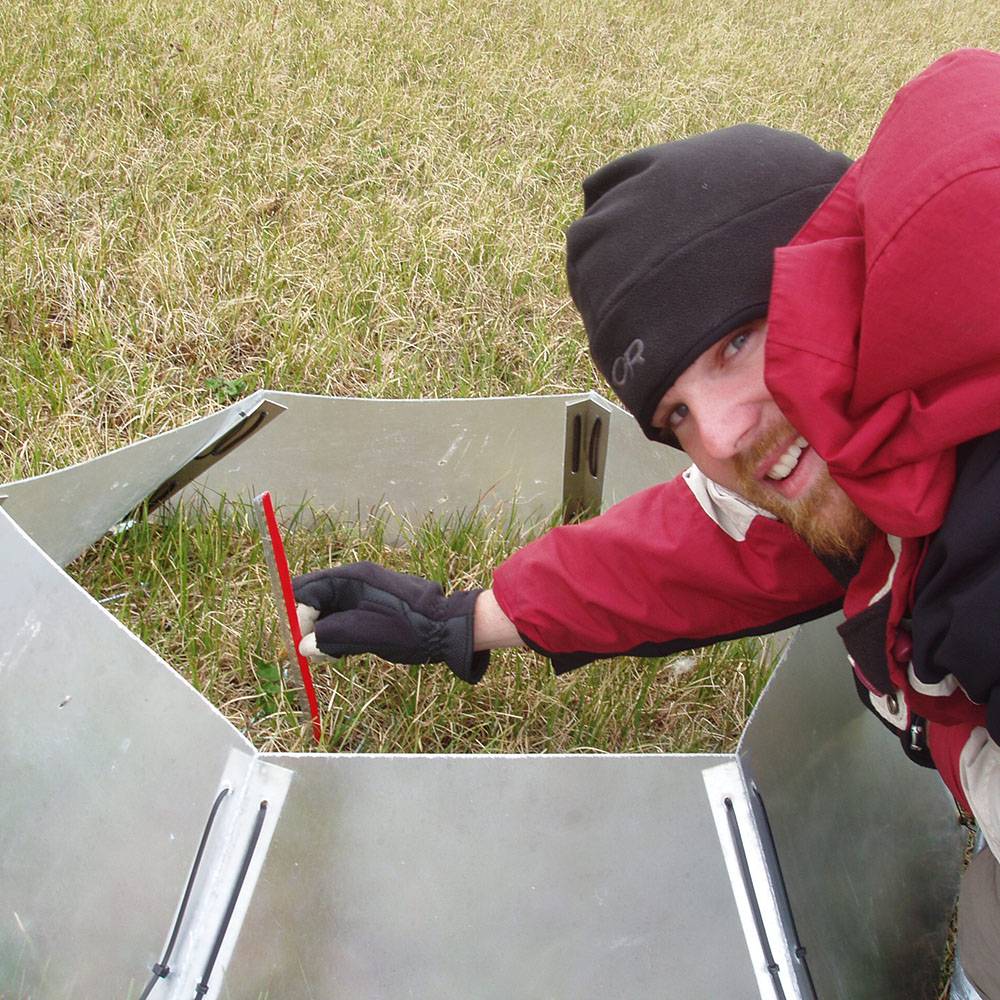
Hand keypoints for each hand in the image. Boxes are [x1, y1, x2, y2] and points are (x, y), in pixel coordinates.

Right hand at [292, 562, 489, 683]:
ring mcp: (364, 591)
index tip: (302, 643)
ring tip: (330, 655)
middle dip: (308, 624)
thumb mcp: (365, 634)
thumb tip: (303, 645)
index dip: (299, 616)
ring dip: (322, 632)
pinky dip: (337, 632)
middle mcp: (355, 580)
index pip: (307, 590)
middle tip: (312, 651)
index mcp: (352, 578)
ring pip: (327, 609)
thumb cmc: (408, 628)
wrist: (447, 627)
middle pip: (315, 597)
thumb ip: (331, 636)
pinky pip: (343, 615)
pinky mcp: (371, 605)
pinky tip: (342, 651)